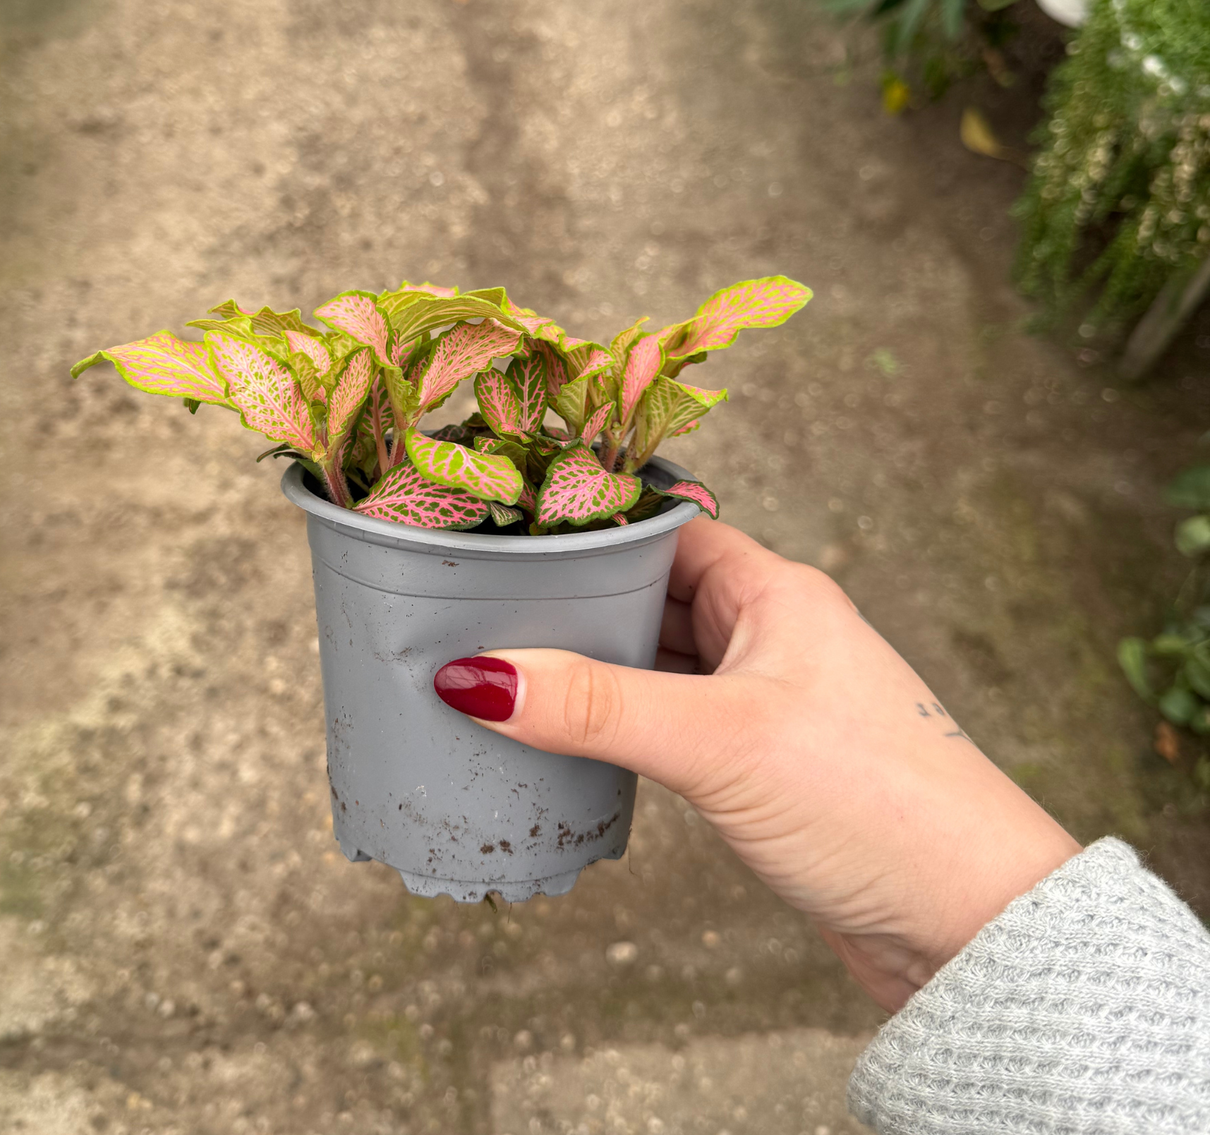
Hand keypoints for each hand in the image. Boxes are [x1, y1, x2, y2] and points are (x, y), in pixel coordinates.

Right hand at [433, 519, 1079, 1010]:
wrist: (970, 924)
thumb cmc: (875, 803)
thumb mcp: (718, 741)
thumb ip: (596, 706)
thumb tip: (479, 676)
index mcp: (775, 591)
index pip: (664, 528)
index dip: (590, 526)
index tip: (509, 529)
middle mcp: (773, 633)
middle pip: (653, 593)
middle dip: (577, 601)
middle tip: (485, 605)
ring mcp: (769, 699)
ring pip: (661, 660)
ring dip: (597, 667)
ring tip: (509, 666)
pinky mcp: (765, 762)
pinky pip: (673, 719)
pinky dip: (623, 722)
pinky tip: (574, 736)